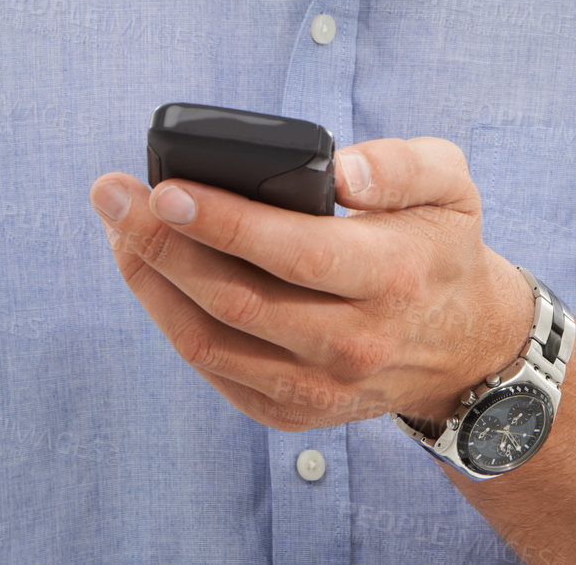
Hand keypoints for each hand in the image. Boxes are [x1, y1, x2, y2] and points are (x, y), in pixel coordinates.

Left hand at [88, 137, 534, 432]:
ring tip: (118, 228)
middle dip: (161, 243)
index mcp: (392, 276)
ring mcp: (318, 387)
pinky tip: (149, 272)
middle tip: (112, 194)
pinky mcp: (292, 411)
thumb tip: (341, 169)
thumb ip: (400, 165)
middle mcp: (353, 342)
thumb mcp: (449, 183)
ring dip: (152, 283)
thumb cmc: (440, 243)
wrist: (463, 343)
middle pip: (236, 298)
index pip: (293, 251)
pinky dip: (171, 320)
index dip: (223, 222)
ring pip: (212, 341)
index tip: (165, 189)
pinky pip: (215, 370)